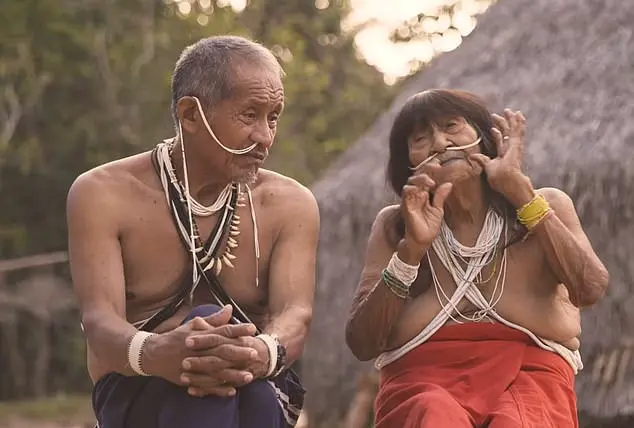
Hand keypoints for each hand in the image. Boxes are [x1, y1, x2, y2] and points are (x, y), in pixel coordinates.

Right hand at [143, 305, 257, 396]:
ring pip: (217, 371)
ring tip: (249, 376)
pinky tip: (232, 390)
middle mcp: (199, 350)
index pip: (222, 331)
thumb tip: (230, 308)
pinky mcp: (190, 379)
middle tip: (255, 353)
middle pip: (222, 351)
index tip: (252, 328)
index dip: (238, 329)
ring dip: (233, 374)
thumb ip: (214, 319)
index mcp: (201, 335)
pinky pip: (206, 386)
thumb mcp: (193, 325)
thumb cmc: (177, 337)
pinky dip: (219, 389)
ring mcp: (194, 366)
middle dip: (239, 353)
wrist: (154, 354)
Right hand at [400, 166, 452, 258]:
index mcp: (424, 194)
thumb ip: (440, 196)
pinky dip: (412, 189)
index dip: (431, 169)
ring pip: (411, 182)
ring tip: (431, 182)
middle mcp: (416, 195)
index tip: (440, 164)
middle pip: (418, 176)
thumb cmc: (428, 227)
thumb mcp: (438, 210)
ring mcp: (410, 200)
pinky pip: (406, 193)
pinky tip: (422, 190)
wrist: (421, 241)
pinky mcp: (406, 206)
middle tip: (436, 166)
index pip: (426, 177)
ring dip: (420, 179)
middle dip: (426, 169)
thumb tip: (448, 183)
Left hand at [469, 109, 527, 196]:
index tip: (492, 128)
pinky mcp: (518, 145)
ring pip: (515, 131)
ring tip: (514, 111)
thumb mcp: (488, 167)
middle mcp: (511, 150)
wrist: (508, 183)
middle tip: (505, 112)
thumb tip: (472, 156)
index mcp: (504, 155)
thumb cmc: (500, 180)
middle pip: (509, 133)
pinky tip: (519, 116)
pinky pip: (518, 132)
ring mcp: (515, 148)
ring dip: (514, 120)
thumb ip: (482, 160)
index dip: (497, 133)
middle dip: (506, 123)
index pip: (501, 141)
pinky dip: (519, 123)